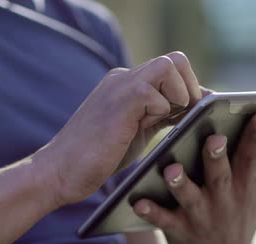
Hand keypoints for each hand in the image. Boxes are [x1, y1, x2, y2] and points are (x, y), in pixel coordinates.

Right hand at [34, 52, 201, 207]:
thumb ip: (160, 115)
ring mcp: (120, 86)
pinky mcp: (119, 101)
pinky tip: (147, 127)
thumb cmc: (98, 157)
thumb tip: (194, 109)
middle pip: (174, 60)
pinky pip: (155, 92)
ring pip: (168, 66)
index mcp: (128, 84)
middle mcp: (124, 78)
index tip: (196, 113)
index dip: (190, 89)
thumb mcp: (138, 130)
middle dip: (190, 86)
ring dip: (179, 94)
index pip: (171, 71)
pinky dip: (162, 110)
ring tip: (171, 120)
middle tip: (188, 115)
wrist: (59, 171)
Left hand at [133, 114, 255, 243]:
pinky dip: (151, 213)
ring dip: (181, 185)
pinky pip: (163, 222)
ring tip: (170, 169)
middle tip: (213, 138)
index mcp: (245, 185)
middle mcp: (225, 199)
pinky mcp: (180, 231)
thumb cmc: (245, 217)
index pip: (253, 157)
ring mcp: (202, 217)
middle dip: (217, 158)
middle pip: (221, 175)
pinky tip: (137, 202)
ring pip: (190, 198)